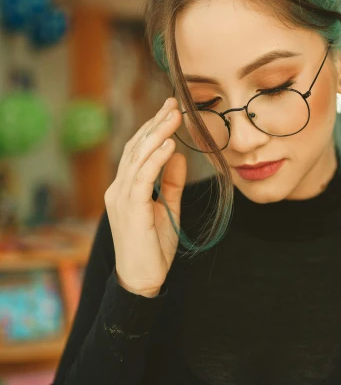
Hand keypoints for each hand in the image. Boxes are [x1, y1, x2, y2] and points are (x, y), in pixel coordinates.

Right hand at [105, 96, 186, 296]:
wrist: (142, 280)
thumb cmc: (153, 248)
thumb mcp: (167, 209)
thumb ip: (170, 183)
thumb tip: (178, 155)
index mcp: (125, 189)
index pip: (138, 151)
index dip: (153, 129)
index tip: (171, 110)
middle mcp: (119, 189)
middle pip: (136, 148)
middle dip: (156, 124)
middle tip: (174, 104)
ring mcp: (121, 199)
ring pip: (138, 158)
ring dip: (158, 135)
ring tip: (174, 116)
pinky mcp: (130, 210)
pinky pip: (142, 179)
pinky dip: (155, 160)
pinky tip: (168, 145)